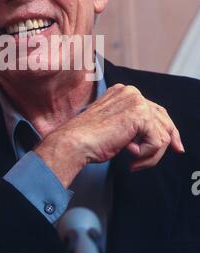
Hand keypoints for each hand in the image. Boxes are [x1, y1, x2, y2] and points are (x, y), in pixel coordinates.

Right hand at [35, 84, 183, 187]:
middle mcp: (131, 92)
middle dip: (170, 138)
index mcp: (123, 92)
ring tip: (134, 161)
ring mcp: (136, 101)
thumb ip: (133, 124)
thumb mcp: (115, 126)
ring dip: (151, 154)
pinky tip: (131, 157)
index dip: (165, 127)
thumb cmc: (89, 138)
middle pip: (163, 118)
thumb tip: (158, 135)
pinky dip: (148, 156)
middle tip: (178, 151)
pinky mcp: (140, 115)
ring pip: (162, 133)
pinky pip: (158, 142)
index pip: (153, 108)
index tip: (174, 143)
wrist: (75, 142)